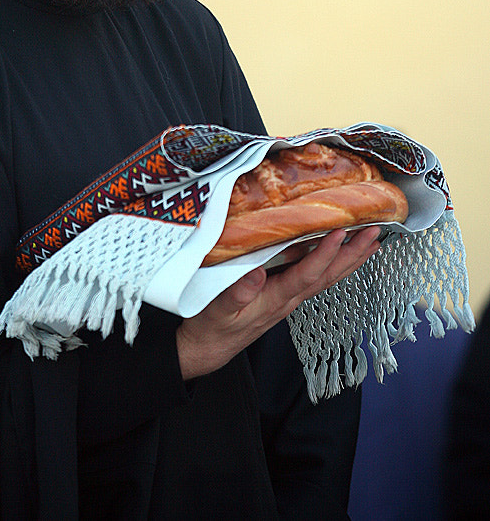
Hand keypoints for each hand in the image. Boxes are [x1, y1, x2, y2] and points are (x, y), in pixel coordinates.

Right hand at [176, 225, 380, 379]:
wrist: (207, 349)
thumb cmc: (211, 328)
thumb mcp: (217, 311)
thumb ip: (236, 295)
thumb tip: (257, 274)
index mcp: (275, 299)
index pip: (306, 275)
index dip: (324, 254)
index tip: (340, 233)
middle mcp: (289, 299)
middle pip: (328, 277)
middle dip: (352, 255)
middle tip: (374, 233)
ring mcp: (290, 299)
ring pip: (328, 279)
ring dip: (351, 261)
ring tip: (371, 243)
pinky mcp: (285, 295)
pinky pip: (317, 279)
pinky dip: (335, 266)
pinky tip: (342, 256)